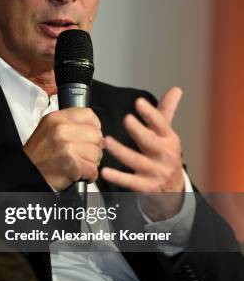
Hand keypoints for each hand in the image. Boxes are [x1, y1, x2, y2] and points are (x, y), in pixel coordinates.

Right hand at [24, 108, 102, 191]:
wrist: (27, 171)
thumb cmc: (38, 154)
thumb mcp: (49, 129)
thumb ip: (70, 124)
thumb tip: (94, 128)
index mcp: (57, 118)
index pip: (89, 115)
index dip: (93, 128)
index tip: (89, 136)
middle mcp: (61, 130)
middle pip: (97, 136)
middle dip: (93, 147)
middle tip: (81, 154)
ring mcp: (67, 147)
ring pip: (97, 153)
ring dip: (90, 162)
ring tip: (77, 163)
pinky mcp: (72, 164)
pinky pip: (93, 169)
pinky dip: (88, 175)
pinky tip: (78, 173)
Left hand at [101, 87, 184, 219]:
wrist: (173, 191)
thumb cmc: (165, 157)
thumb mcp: (167, 135)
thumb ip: (166, 112)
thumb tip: (175, 89)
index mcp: (169, 139)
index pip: (161, 124)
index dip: (150, 113)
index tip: (139, 102)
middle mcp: (164, 155)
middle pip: (150, 142)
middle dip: (139, 131)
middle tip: (127, 119)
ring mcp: (155, 172)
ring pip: (136, 161)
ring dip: (121, 151)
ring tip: (107, 142)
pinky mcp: (146, 187)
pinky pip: (130, 182)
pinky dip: (118, 177)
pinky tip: (105, 171)